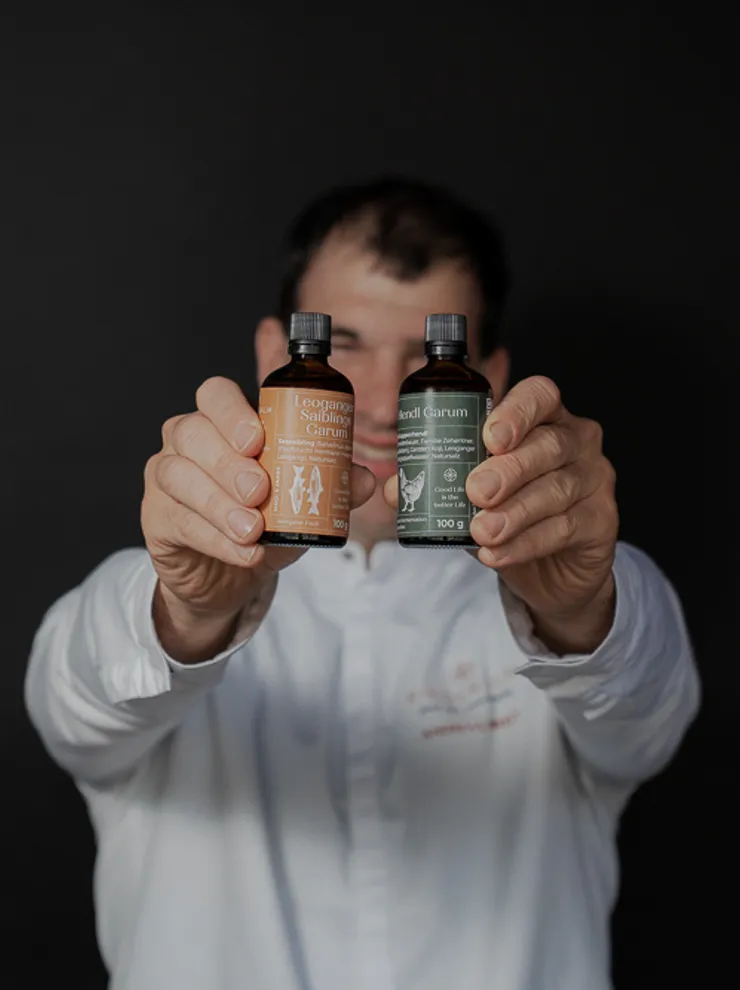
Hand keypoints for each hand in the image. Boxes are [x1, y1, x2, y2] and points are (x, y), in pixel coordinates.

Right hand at [142, 377, 374, 657]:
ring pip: (179, 475)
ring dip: (219, 504)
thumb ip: (333, 486)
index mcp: (222, 422)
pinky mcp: (156, 518)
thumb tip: (365, 479)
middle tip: (260, 490)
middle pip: (192, 432)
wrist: (231, 576)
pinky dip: (216, 539)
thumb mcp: (302, 503)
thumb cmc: (265, 522)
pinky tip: (245, 553)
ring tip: (252, 529)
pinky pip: (180, 521)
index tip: (259, 439)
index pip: (215, 394)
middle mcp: (186, 441)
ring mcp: (165, 478)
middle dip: (227, 460)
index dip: (232, 411)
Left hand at [383, 375, 617, 652]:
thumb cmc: (511, 511)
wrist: (552, 569)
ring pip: (557, 489)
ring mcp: (595, 479)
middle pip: (549, 445)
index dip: (517, 411)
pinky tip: (496, 554)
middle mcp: (577, 440)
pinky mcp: (602, 521)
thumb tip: (392, 489)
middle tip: (475, 491)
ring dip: (515, 512)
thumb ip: (437, 483)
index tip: (489, 437)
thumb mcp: (471, 494)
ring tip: (480, 531)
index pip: (540, 395)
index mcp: (544, 418)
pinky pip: (565, 528)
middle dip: (509, 469)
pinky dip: (526, 542)